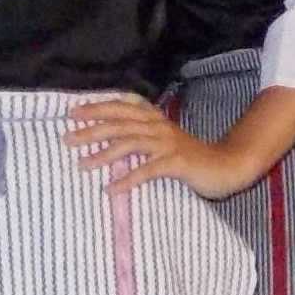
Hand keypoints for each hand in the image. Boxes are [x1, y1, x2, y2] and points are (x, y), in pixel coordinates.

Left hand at [67, 95, 227, 198]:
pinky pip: (148, 170)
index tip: (72, 112)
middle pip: (120, 123)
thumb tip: (109, 142)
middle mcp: (159, 126)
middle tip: (67, 139)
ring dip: (103, 154)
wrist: (227, 166)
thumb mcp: (165, 140)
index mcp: (156, 118)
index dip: (97, 107)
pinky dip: (128, 179)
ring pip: (130, 143)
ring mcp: (169, 144)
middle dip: (91, 130)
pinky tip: (111, 188)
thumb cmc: (192, 157)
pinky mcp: (177, 162)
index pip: (122, 106)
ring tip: (83, 165)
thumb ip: (142, 136)